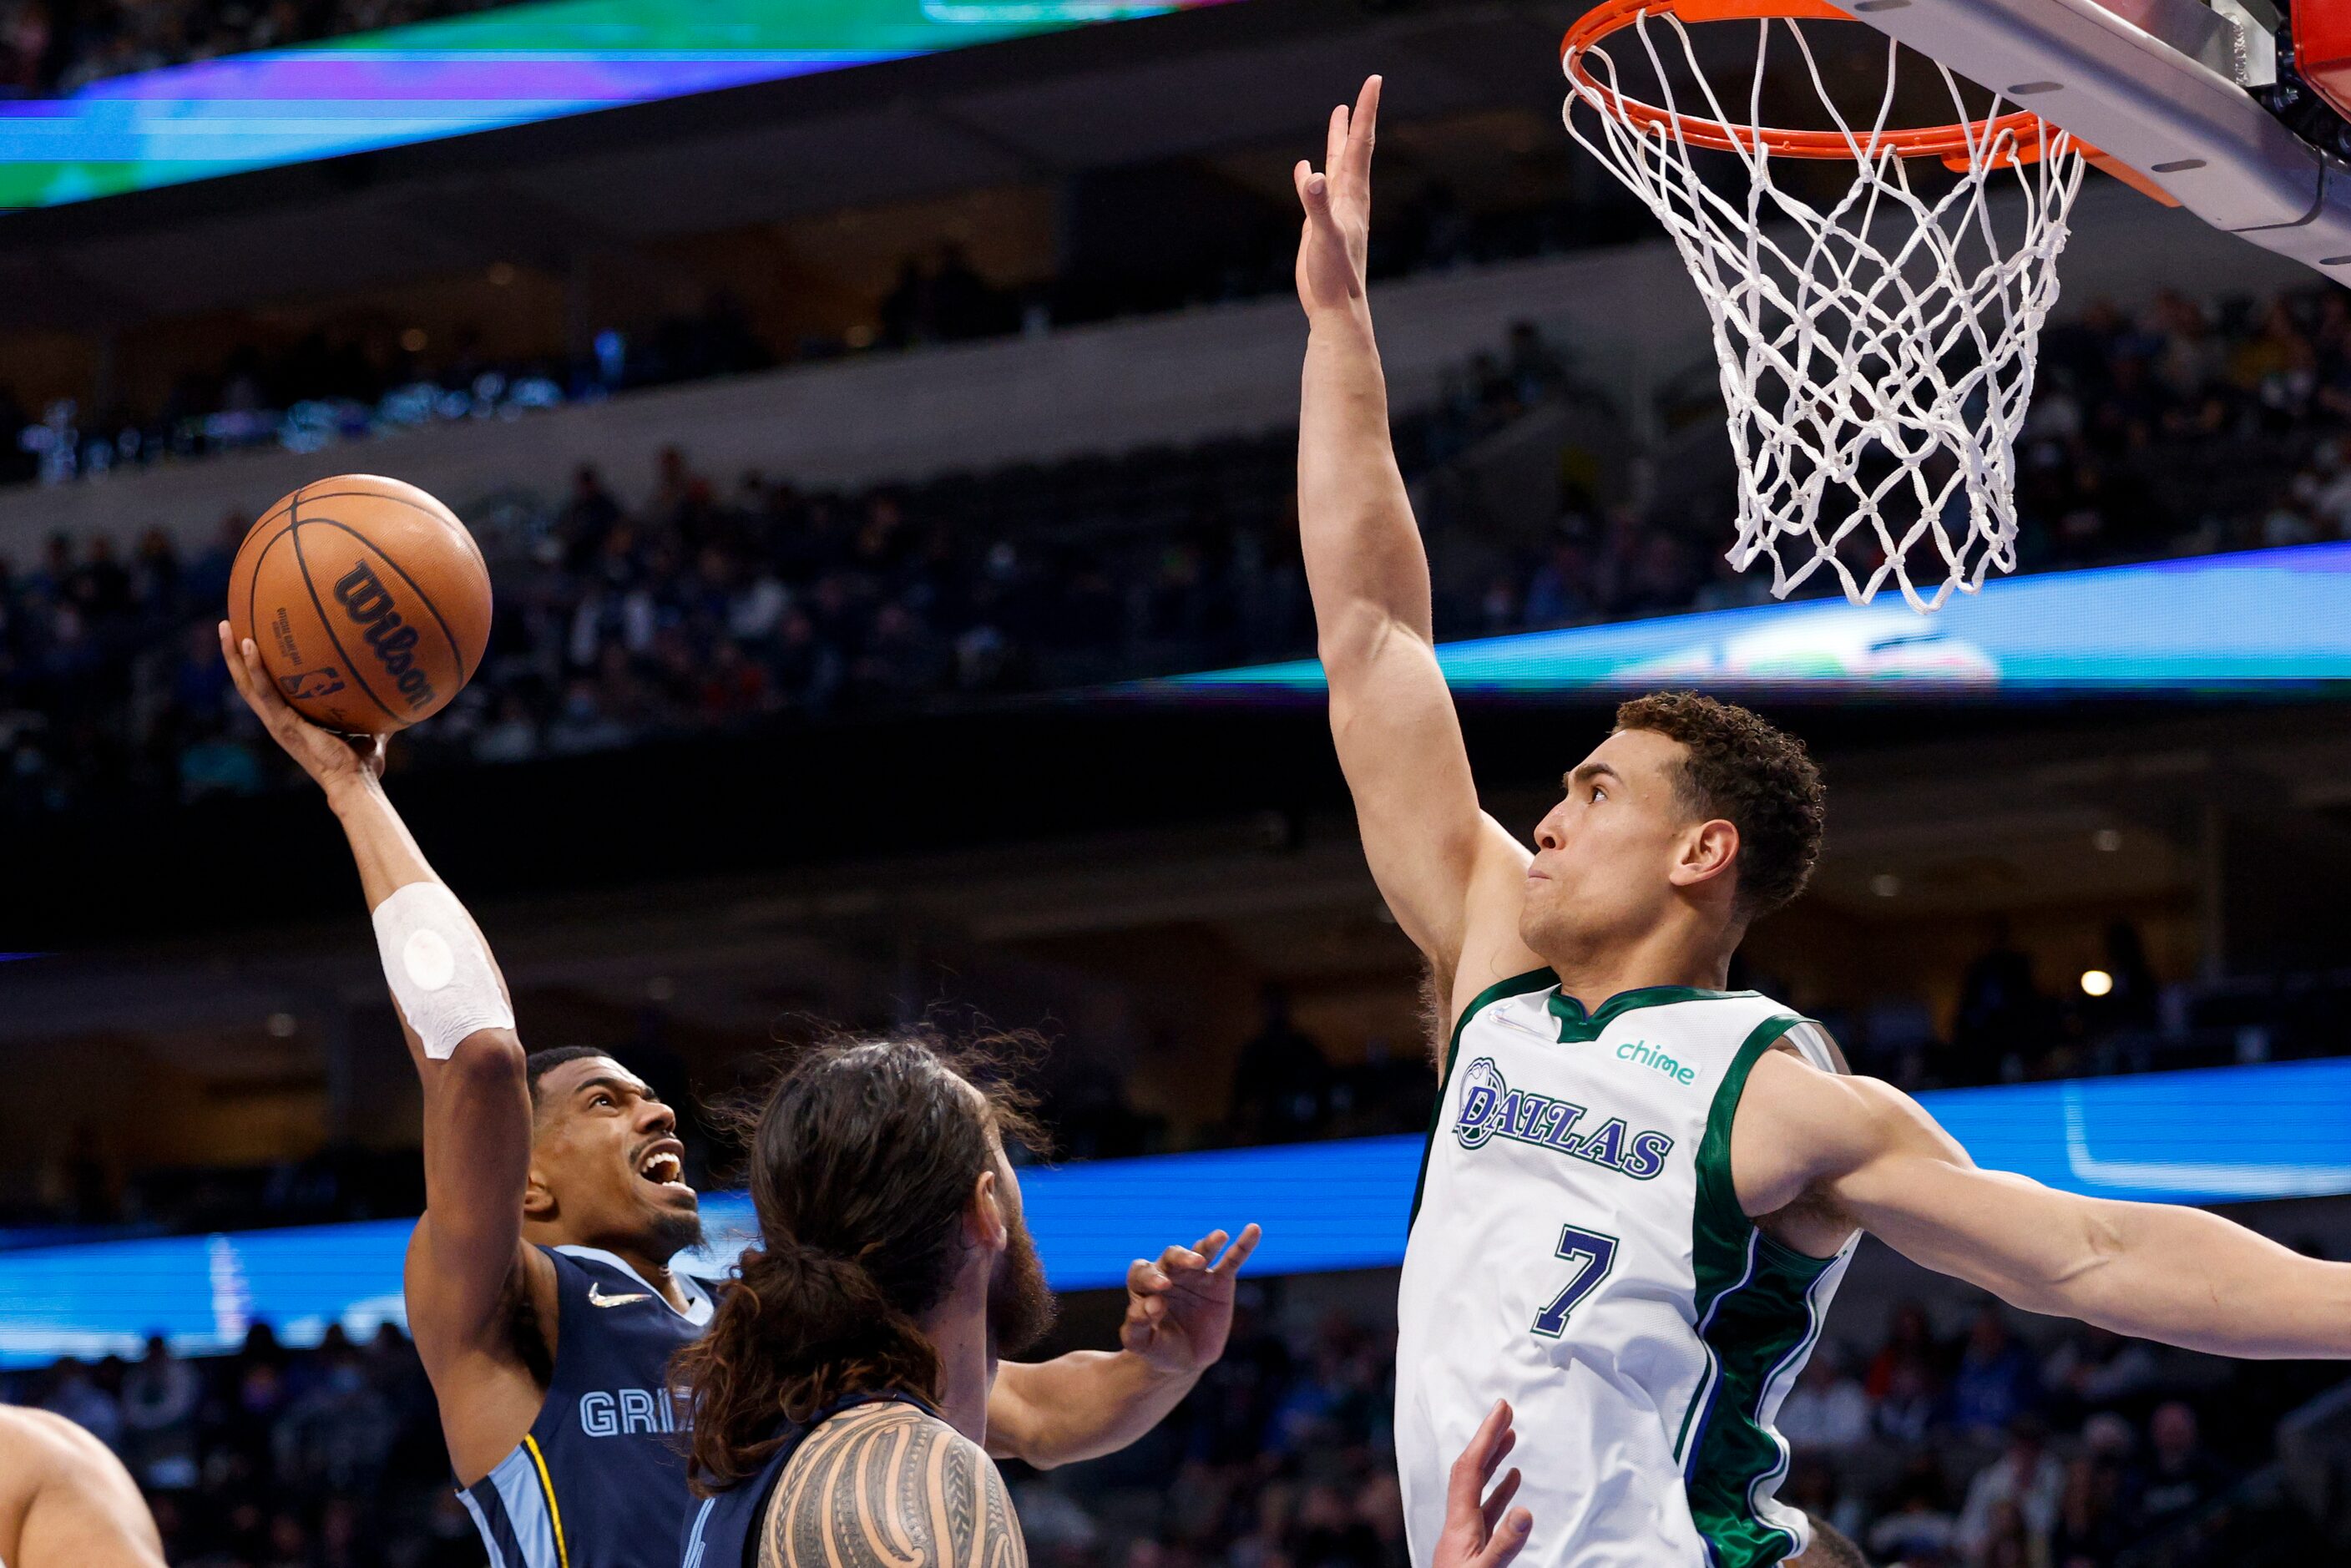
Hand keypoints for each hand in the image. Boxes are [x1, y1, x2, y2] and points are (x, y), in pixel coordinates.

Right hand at [218, 620, 387, 795]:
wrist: (353, 784)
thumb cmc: (361, 764)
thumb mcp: (366, 729)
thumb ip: (369, 711)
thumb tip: (390, 689)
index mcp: (290, 720)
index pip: (266, 689)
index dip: (255, 667)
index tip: (251, 640)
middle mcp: (277, 719)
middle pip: (246, 682)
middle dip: (234, 654)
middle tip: (227, 624)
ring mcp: (276, 722)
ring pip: (245, 683)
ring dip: (233, 654)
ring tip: (226, 626)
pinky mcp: (282, 724)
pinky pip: (264, 691)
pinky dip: (255, 668)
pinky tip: (249, 645)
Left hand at [1118, 1224, 1260, 1377]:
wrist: (1186, 1359)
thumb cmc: (1158, 1348)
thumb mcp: (1142, 1343)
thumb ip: (1138, 1325)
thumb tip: (1154, 1304)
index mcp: (1144, 1285)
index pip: (1143, 1273)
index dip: (1150, 1277)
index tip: (1162, 1291)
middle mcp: (1169, 1273)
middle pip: (1172, 1257)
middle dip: (1182, 1258)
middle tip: (1194, 1264)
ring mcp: (1196, 1274)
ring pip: (1201, 1252)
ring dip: (1209, 1244)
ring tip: (1220, 1237)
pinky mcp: (1221, 1281)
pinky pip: (1232, 1260)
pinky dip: (1243, 1245)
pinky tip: (1254, 1230)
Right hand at [1293, 75, 1379, 320]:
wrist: (1338, 312)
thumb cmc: (1335, 279)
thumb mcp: (1324, 239)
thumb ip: (1316, 207)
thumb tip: (1312, 175)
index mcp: (1351, 196)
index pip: (1360, 144)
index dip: (1365, 111)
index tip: (1374, 80)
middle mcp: (1348, 200)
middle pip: (1354, 149)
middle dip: (1356, 119)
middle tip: (1363, 90)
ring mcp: (1336, 214)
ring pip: (1338, 167)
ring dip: (1337, 141)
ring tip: (1338, 116)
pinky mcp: (1323, 229)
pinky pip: (1319, 193)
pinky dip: (1313, 176)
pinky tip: (1306, 170)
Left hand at [1433, 1400, 1531, 1567]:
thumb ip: (1505, 1544)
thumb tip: (1526, 1510)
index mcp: (1458, 1524)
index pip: (1471, 1469)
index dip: (1485, 1436)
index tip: (1502, 1408)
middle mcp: (1458, 1525)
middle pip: (1471, 1471)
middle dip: (1488, 1440)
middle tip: (1505, 1410)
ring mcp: (1464, 1537)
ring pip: (1480, 1490)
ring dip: (1495, 1463)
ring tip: (1511, 1440)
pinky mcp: (1472, 1550)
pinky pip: (1487, 1512)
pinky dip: (1501, 1494)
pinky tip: (1514, 1487)